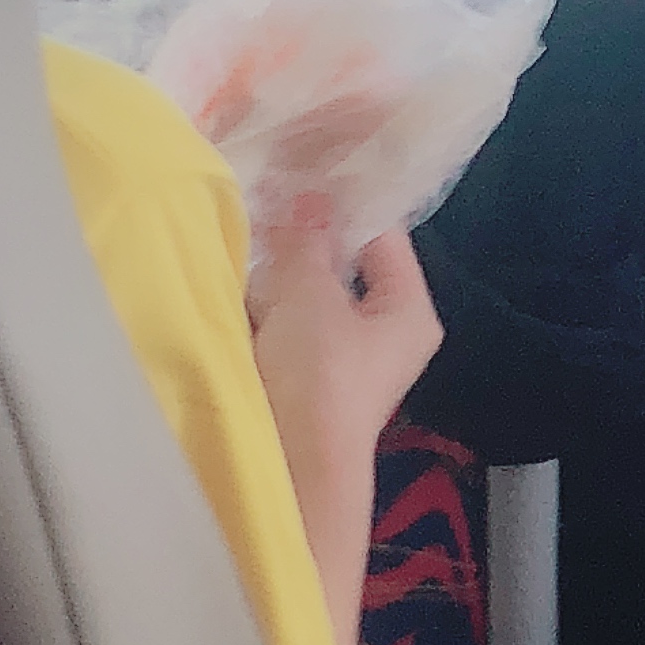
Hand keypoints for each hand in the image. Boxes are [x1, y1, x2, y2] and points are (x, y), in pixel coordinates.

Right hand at [248, 222, 441, 477]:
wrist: (291, 466)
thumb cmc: (318, 374)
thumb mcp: (310, 293)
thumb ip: (306, 241)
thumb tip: (309, 198)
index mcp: (408, 311)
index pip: (383, 239)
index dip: (344, 207)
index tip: (301, 179)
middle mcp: (386, 336)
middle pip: (342, 270)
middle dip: (300, 249)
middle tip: (263, 216)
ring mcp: (346, 362)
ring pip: (307, 300)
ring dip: (275, 283)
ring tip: (244, 259)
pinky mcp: (308, 383)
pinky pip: (284, 331)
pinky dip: (262, 316)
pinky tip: (235, 300)